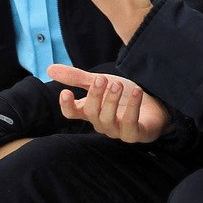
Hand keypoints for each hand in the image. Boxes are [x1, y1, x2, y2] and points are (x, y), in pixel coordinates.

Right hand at [47, 64, 170, 143]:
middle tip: (102, 79)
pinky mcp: (135, 134)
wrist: (153, 105)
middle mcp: (101, 123)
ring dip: (111, 101)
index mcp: (90, 111)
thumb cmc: (123, 95)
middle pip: (91, 113)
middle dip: (95, 96)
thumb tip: (49, 69)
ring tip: (118, 85)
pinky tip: (136, 92)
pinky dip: (133, 107)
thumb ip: (77, 78)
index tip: (65, 92)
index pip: (72, 113)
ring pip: (108, 120)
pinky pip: (131, 124)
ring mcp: (118, 131)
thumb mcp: (100, 83)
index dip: (67, 106)